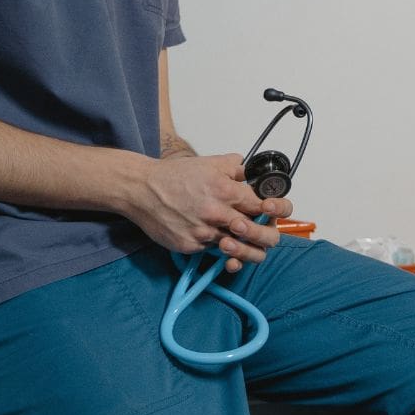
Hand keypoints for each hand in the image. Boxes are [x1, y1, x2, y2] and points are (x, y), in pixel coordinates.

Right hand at [126, 153, 290, 271]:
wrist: (141, 190)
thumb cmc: (174, 176)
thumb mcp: (211, 163)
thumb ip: (236, 168)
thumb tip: (252, 171)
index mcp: (226, 192)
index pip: (263, 207)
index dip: (274, 211)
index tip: (273, 213)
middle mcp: (217, 214)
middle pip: (255, 234)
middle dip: (267, 237)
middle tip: (267, 236)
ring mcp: (203, 232)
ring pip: (235, 248)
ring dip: (243, 248)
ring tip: (246, 246)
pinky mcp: (189, 246)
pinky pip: (211, 251)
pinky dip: (215, 247)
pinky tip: (217, 241)